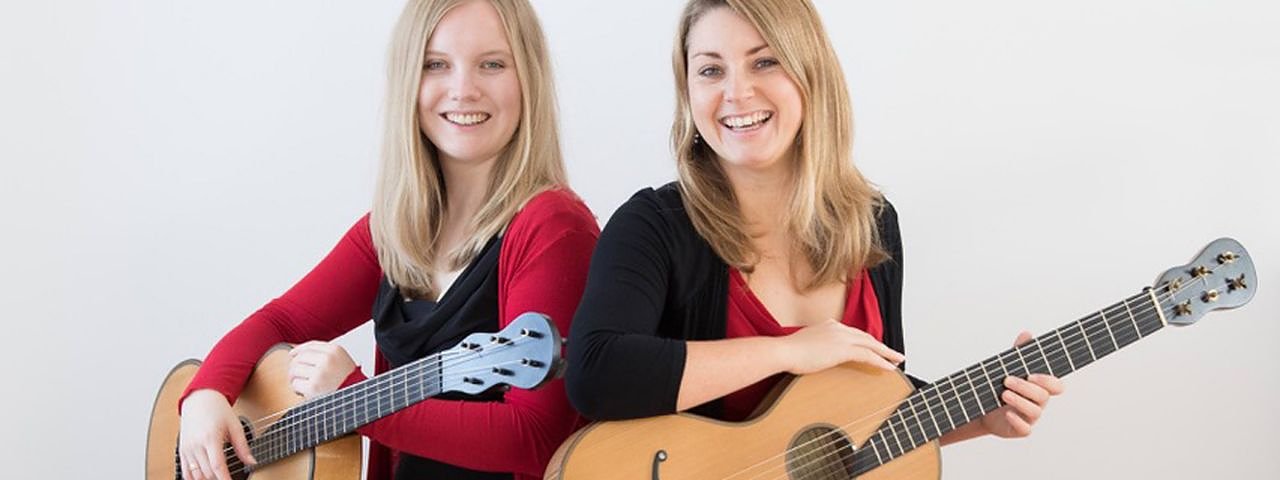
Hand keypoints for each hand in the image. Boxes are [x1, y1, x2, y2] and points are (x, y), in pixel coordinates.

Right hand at [178, 389, 255, 479]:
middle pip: (207, 472)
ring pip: (196, 474)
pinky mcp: (182, 451)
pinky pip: (185, 472)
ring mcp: (187, 449)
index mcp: (210, 438)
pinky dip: (194, 478)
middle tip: (229, 478)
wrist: (199, 399)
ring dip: (208, 479)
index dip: (225, 479)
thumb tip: (252, 462)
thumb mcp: (235, 426)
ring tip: (219, 477)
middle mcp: (196, 445)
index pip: (217, 465)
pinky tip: (205, 478)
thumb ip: (243, 447)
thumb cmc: (218, 410)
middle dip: (219, 479)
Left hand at [288, 341, 356, 398]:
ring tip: (303, 384)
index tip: (292, 354)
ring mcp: (320, 373)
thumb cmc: (350, 383)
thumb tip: (298, 353)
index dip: (299, 350)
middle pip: (299, 357)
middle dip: (295, 366)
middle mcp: (327, 359)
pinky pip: (296, 384)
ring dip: (295, 378)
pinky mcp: (313, 387)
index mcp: (335, 351)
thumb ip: (325, 355)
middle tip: (298, 375)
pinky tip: (305, 392)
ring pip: (295, 370)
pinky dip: (297, 389)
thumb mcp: (343, 362)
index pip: (310, 345)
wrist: (357, 400)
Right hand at [777, 319, 904, 374]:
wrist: (784, 351)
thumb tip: (814, 356)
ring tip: (898, 360)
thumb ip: (814, 347)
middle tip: (895, 353)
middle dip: (881, 345)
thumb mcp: (804, 346)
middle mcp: (837, 327)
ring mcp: (841, 337)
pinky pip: (868, 355)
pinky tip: (890, 368)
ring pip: (871, 344)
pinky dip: (881, 361)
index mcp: (828, 325)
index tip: (874, 347)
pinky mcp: (843, 348)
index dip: (866, 341)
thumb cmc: (787, 353)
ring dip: (887, 352)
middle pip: (866, 336)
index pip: (853, 333)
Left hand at [979, 331, 1065, 437]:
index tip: (1031, 375)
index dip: (1048, 381)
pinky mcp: (1020, 429)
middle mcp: (1038, 403)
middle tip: (1006, 380)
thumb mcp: (1008, 368)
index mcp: (1040, 387)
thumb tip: (1027, 333)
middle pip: (1043, 397)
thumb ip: (1018, 354)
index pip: (1056, 386)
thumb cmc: (1001, 387)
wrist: (983, 409)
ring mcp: (1030, 417)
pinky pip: (1025, 429)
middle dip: (1025, 387)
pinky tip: (1007, 414)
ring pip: (1035, 412)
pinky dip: (1017, 421)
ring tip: (1003, 394)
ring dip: (1020, 402)